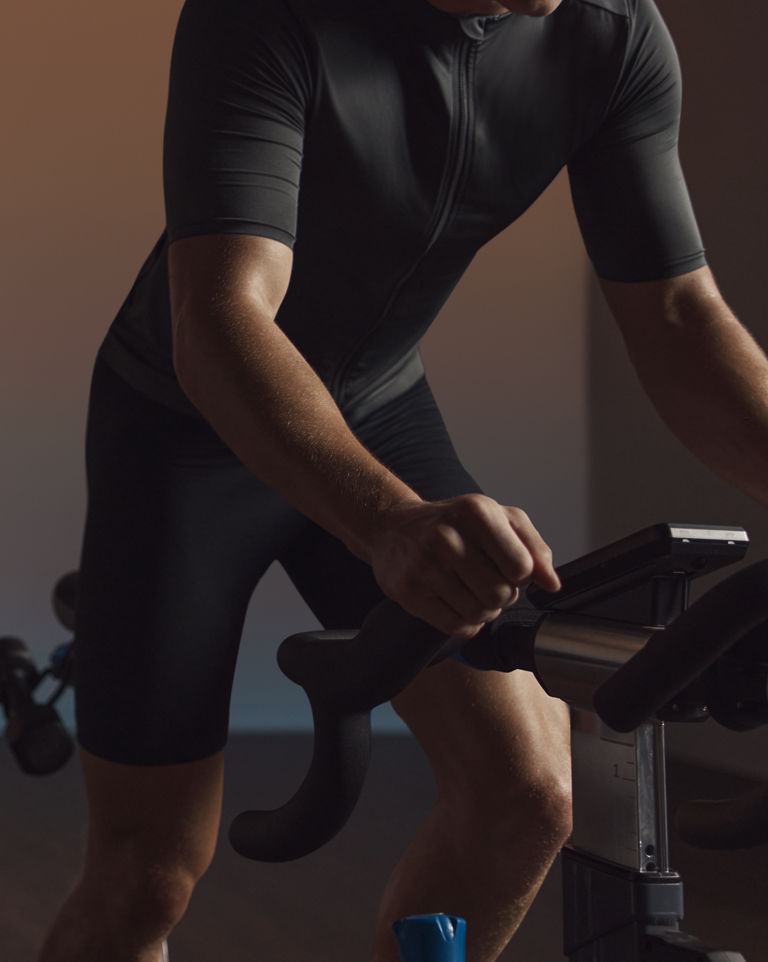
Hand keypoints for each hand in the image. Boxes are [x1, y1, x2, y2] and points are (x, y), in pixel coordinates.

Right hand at [366, 494, 559, 637]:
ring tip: (471, 591)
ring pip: (479, 614)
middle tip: (487, 581)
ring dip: (483, 610)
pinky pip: (455, 627)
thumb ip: (533, 547)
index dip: (521, 575)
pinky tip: (456, 603)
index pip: (521, 567)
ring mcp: (425, 565)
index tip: (507, 567)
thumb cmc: (452, 523)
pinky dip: (465, 624)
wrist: (393, 528)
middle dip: (502, 595)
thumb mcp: (498, 518)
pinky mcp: (410, 592)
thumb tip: (552, 584)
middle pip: (501, 595)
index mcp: (476, 512)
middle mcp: (448, 537)